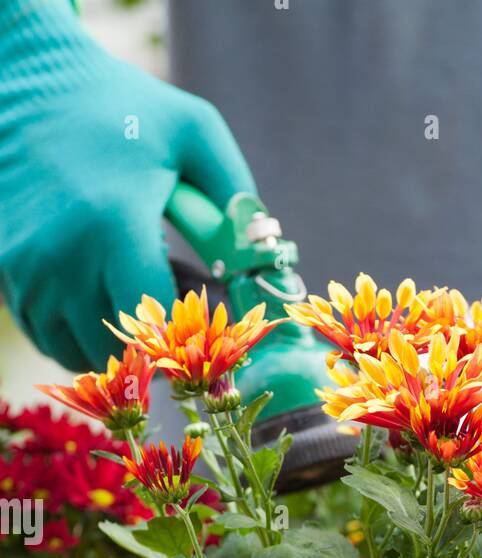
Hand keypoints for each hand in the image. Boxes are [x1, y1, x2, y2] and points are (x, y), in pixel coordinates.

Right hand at [0, 0, 253, 368]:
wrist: (28, 86)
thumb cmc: (121, 109)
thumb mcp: (194, 131)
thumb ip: (237, 194)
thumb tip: (262, 259)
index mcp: (115, 225)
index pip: (157, 320)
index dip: (188, 334)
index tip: (204, 326)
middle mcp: (64, 257)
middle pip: (121, 346)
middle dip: (155, 342)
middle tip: (171, 315)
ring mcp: (28, 270)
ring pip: (80, 353)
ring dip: (114, 345)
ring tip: (132, 306)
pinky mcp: (7, 273)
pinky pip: (47, 337)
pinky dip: (75, 335)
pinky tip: (97, 303)